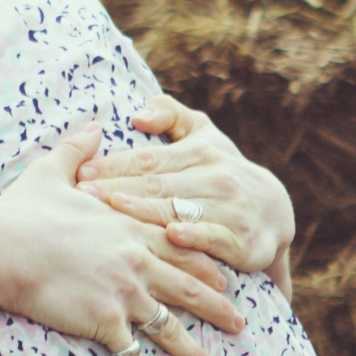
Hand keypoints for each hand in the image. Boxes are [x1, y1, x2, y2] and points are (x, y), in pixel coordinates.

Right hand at [0, 124, 243, 355]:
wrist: (3, 247)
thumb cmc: (21, 212)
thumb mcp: (52, 172)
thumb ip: (78, 149)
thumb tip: (91, 125)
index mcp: (129, 229)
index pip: (178, 247)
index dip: (205, 263)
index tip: (226, 276)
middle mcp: (137, 262)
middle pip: (189, 288)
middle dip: (219, 308)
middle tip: (244, 323)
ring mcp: (125, 294)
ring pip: (173, 328)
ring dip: (197, 354)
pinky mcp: (105, 322)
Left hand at [77, 94, 295, 299]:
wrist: (276, 213)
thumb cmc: (222, 171)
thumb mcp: (202, 136)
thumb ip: (170, 115)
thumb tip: (137, 114)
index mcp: (198, 152)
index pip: (147, 159)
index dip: (113, 165)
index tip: (80, 171)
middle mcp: (214, 178)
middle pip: (156, 185)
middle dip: (117, 189)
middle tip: (81, 195)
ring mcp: (229, 209)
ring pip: (180, 210)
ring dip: (145, 212)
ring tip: (112, 212)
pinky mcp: (244, 241)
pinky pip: (216, 238)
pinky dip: (195, 237)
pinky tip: (170, 235)